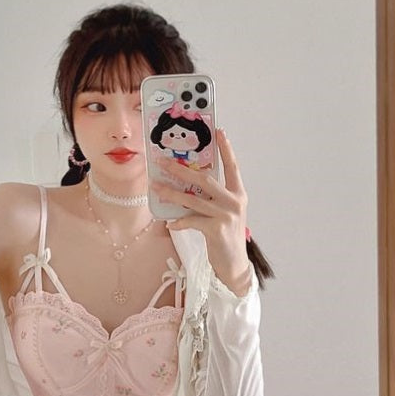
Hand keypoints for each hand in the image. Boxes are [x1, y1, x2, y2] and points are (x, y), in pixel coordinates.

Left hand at [154, 128, 250, 295]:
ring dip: (171, 192)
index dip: (226, 148)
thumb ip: (212, 198)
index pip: (232, 167)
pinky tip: (169, 223)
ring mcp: (226, 215)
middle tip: (163, 161)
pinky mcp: (217, 229)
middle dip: (181, 169)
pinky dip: (178, 221)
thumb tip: (186, 185)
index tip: (218, 130)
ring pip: (193, 198)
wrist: (234, 265)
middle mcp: (234, 202)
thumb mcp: (224, 214)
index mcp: (238, 194)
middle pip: (205, 178)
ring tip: (156, 187)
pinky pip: (191, 220)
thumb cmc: (226, 237)